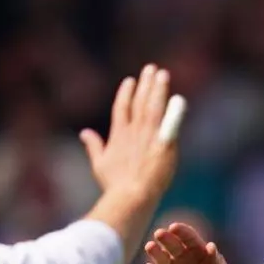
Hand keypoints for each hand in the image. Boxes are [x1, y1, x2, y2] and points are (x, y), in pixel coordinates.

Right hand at [80, 63, 180, 202]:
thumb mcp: (99, 164)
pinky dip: (173, 110)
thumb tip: (85, 133)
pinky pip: (169, 123)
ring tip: (163, 74)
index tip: (130, 80)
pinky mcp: (163, 144)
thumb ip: (93, 145)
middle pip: (139, 101)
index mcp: (118, 135)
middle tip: (151, 68)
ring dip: (158, 89)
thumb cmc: (115, 185)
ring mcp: (148, 136)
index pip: (122, 107)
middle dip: (145, 84)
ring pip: (153, 106)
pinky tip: (178, 99)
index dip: (126, 93)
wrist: (131, 195)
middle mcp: (133, 131)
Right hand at [143, 222, 234, 263]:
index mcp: (198, 252)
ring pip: (160, 257)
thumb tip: (211, 245)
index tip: (174, 227)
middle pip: (172, 244)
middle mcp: (183, 258)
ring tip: (151, 246)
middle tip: (160, 234)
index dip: (182, 231)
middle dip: (165, 238)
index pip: (189, 238)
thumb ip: (218, 262)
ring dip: (154, 251)